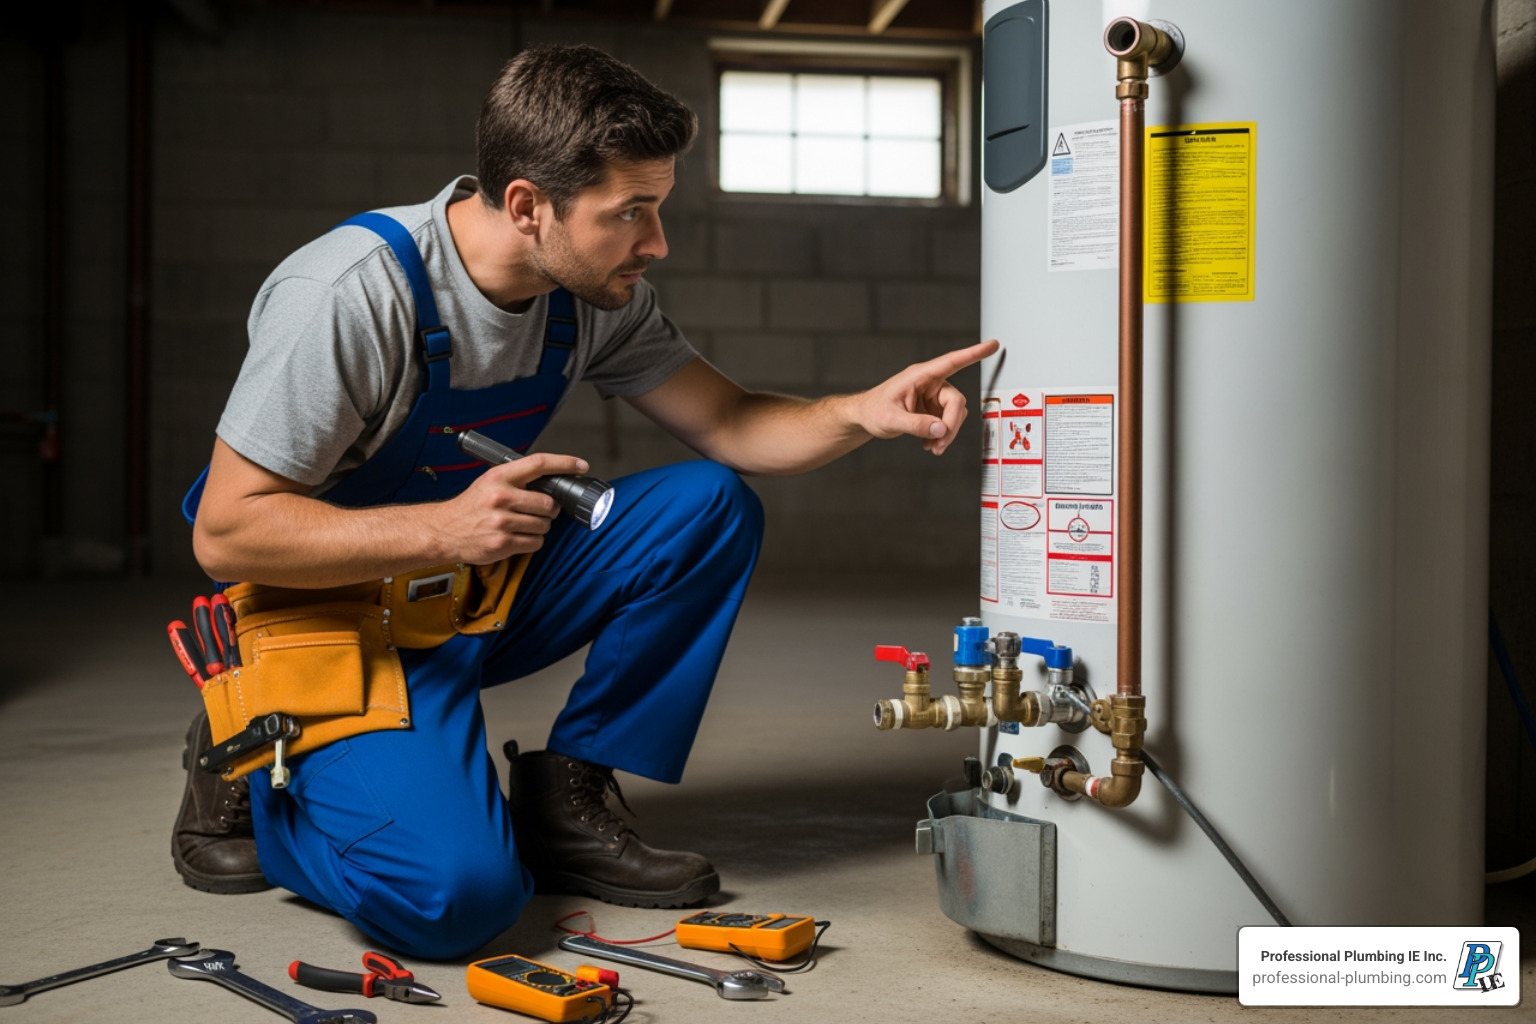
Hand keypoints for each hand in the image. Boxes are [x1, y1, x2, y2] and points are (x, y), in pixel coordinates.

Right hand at [439, 452, 590, 563]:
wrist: (444, 531)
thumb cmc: (471, 506)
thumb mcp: (489, 482)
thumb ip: (517, 479)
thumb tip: (553, 481)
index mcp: (499, 477)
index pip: (539, 463)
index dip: (564, 463)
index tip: (580, 465)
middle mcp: (500, 497)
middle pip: (548, 503)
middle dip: (548, 509)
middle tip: (537, 510)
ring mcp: (501, 522)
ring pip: (544, 525)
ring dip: (539, 527)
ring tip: (521, 524)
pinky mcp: (503, 543)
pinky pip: (536, 543)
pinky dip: (532, 541)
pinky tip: (517, 537)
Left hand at [855, 340, 999, 454]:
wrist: (864, 418)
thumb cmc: (872, 411)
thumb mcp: (891, 419)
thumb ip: (916, 424)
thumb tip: (941, 429)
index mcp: (920, 376)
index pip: (952, 362)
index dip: (974, 353)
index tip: (993, 345)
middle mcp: (929, 383)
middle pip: (956, 401)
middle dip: (951, 425)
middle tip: (939, 442)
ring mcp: (932, 397)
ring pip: (954, 414)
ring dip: (947, 433)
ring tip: (932, 446)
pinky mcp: (932, 410)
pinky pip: (947, 422)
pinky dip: (941, 435)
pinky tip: (929, 444)